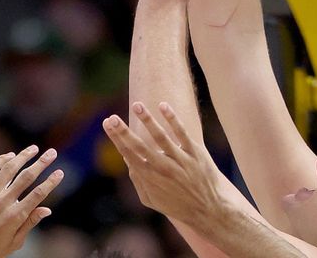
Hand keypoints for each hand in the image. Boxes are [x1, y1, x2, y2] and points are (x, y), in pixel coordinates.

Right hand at [103, 101, 226, 230]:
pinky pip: (182, 133)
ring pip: (161, 136)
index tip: (106, 123)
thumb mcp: (151, 199)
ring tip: (137, 105)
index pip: (128, 154)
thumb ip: (137, 180)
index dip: (116, 138)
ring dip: (147, 120)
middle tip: (112, 117)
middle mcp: (163, 168)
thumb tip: (126, 158)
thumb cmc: (177, 205)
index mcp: (150, 178)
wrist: (209, 210)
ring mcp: (179, 159)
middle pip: (139, 146)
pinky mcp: (195, 153)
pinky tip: (163, 106)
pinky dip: (172, 119)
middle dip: (123, 131)